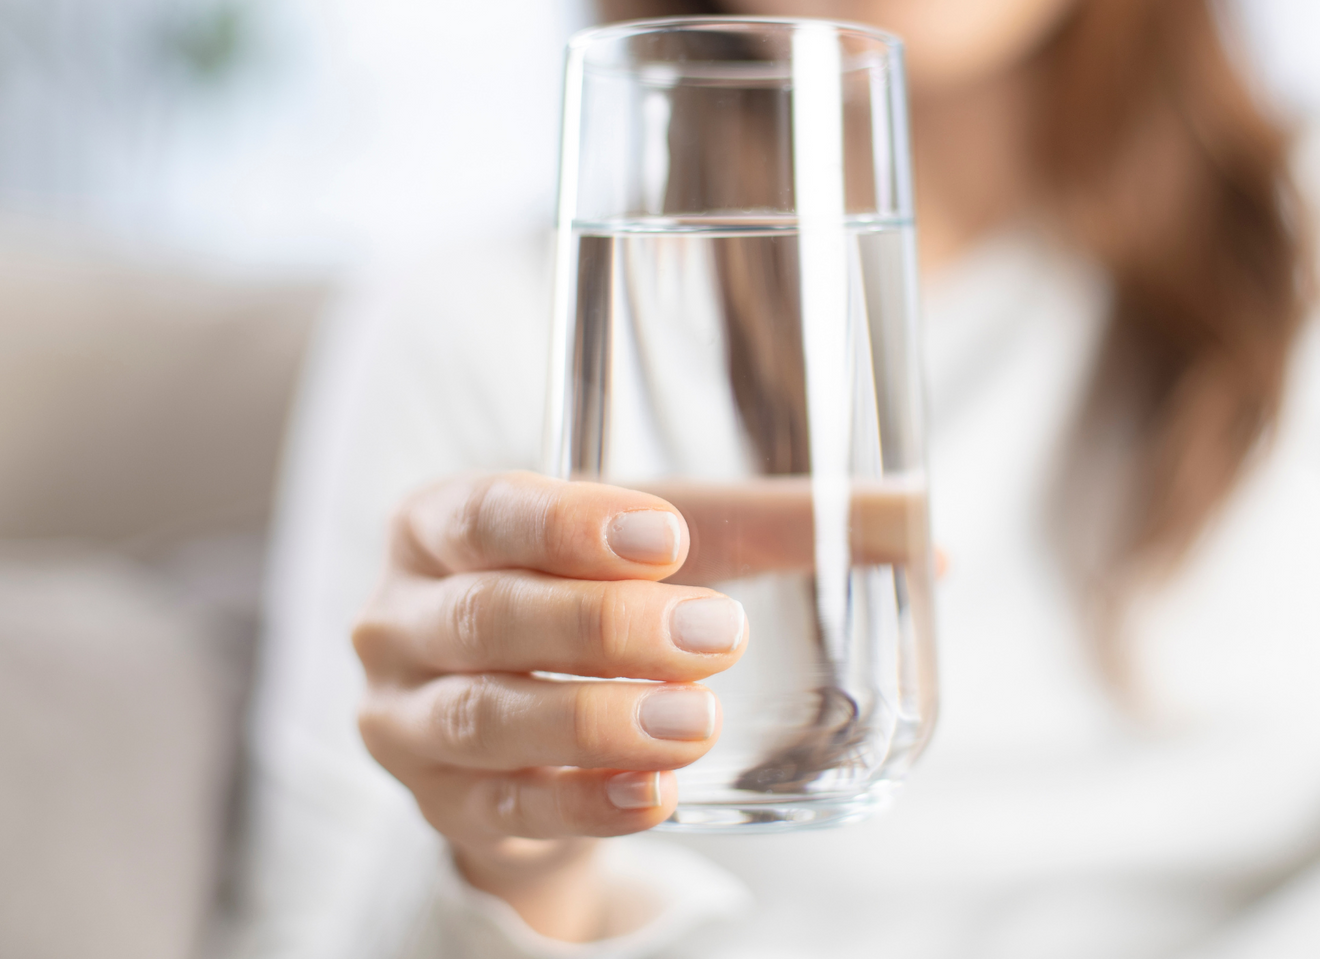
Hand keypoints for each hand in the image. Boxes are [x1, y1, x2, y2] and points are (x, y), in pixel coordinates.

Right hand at [352, 472, 747, 939]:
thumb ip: (784, 526)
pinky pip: (507, 808)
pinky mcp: (440, 803)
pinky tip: (655, 795)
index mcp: (439, 523)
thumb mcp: (675, 546)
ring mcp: (405, 717)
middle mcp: (398, 616)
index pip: (488, 512)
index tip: (667, 538)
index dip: (571, 524)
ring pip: (484, 718)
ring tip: (696, 723)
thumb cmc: (597, 596)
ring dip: (595, 721)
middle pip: (487, 615)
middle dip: (602, 627)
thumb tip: (920, 521)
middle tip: (716, 636)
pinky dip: (584, 803)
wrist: (528, 722)